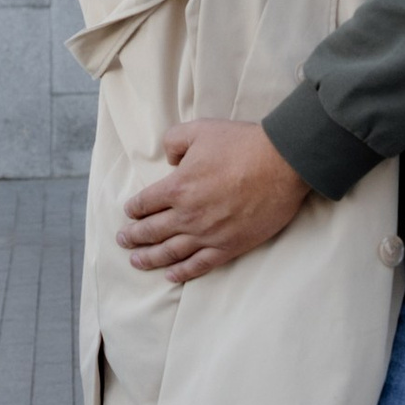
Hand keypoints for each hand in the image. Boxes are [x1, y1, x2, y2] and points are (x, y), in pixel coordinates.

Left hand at [121, 120, 309, 282]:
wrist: (282, 164)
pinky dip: (182, 272)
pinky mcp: (229, 246)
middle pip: (151, 231)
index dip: (133, 209)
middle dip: (133, 237)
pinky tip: (171, 275)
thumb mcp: (200, 129)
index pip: (144, 204)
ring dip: (149, 258)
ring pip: (170, 252)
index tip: (129, 213)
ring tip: (136, 261)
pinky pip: (199, 265)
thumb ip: (174, 141)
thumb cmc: (242, 144)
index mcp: (177, 187)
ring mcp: (208, 234)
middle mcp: (187, 215)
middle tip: (123, 241)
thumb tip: (169, 159)